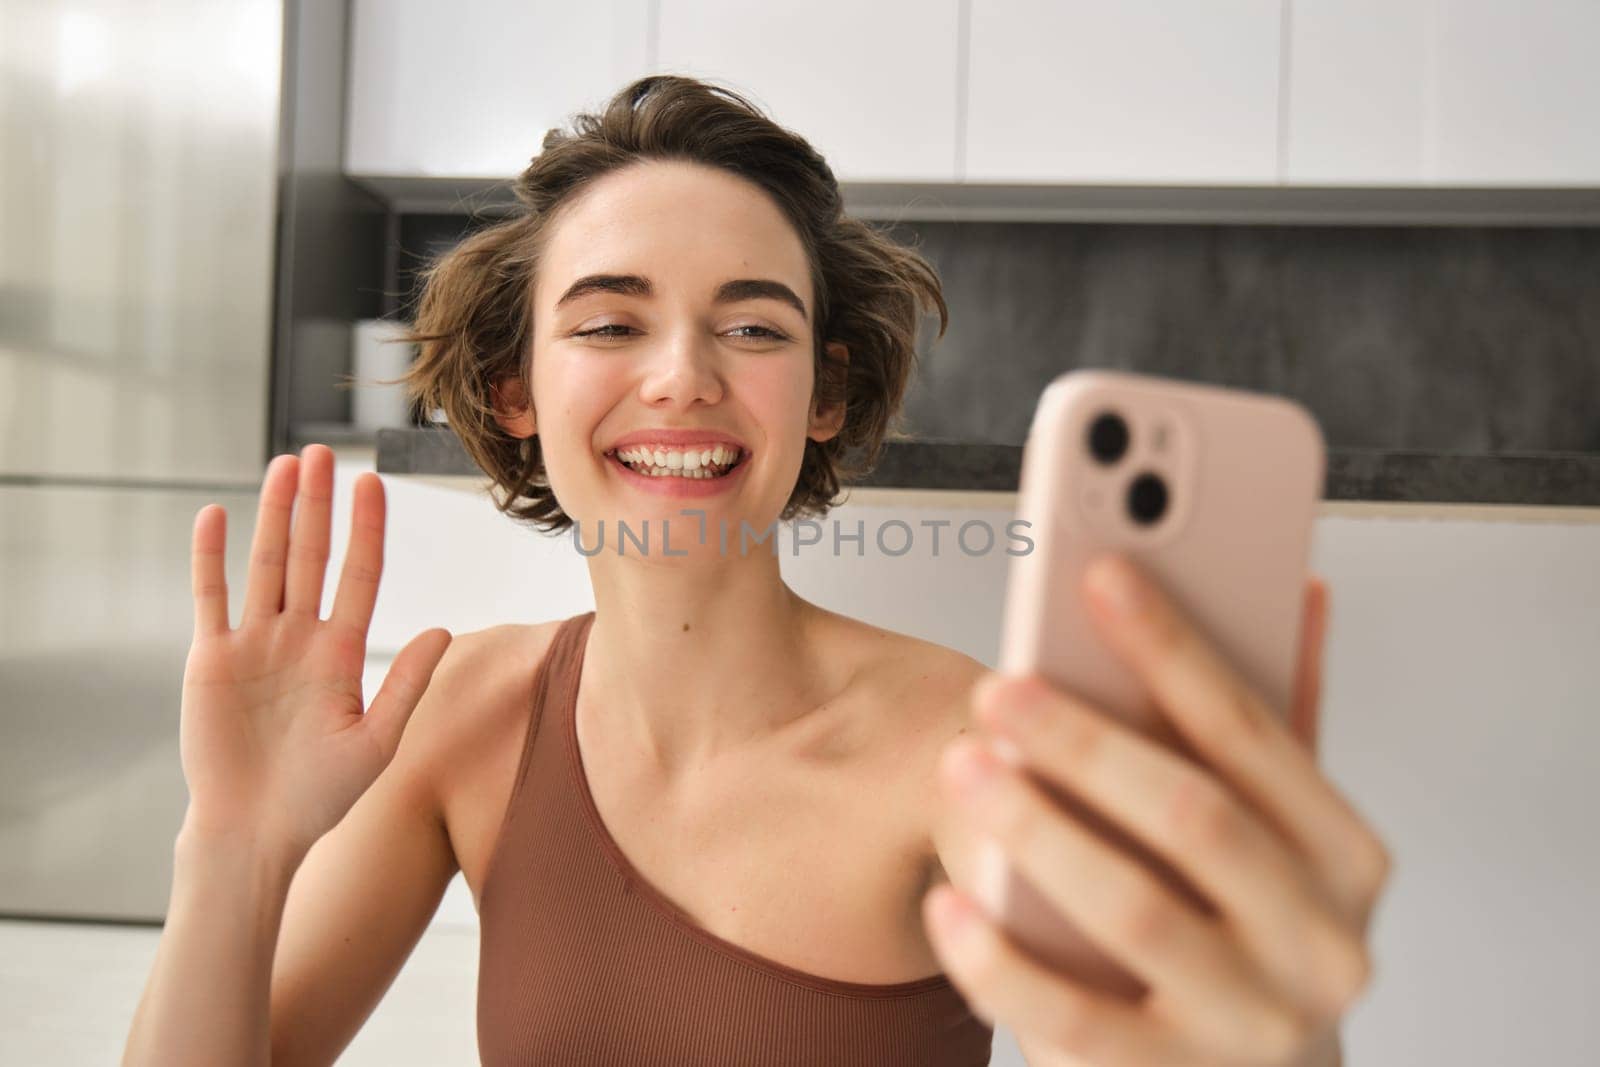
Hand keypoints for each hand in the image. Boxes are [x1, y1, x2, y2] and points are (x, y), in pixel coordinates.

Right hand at [179, 445, 452, 858]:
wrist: (256, 833)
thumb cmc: (320, 798)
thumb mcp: (376, 741)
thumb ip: (406, 683)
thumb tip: (443, 629)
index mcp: (342, 652)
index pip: (360, 575)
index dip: (366, 529)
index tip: (374, 483)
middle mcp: (300, 638)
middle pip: (313, 556)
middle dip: (319, 505)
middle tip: (325, 452)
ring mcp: (256, 644)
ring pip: (268, 565)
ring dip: (275, 516)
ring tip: (285, 466)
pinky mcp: (212, 660)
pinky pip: (212, 598)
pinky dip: (211, 558)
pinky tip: (215, 515)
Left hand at [922, 555, 1389, 1065]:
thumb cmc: (1253, 935)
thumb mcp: (1281, 837)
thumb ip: (1280, 725)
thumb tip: (1293, 588)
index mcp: (1347, 859)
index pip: (1255, 733)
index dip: (1175, 649)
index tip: (1100, 575)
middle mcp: (1319, 945)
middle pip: (1195, 818)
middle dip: (1090, 743)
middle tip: (999, 687)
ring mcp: (1251, 1024)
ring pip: (1136, 913)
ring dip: (1039, 830)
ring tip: (965, 765)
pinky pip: (1072, 1022)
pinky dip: (1002, 962)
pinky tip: (947, 905)